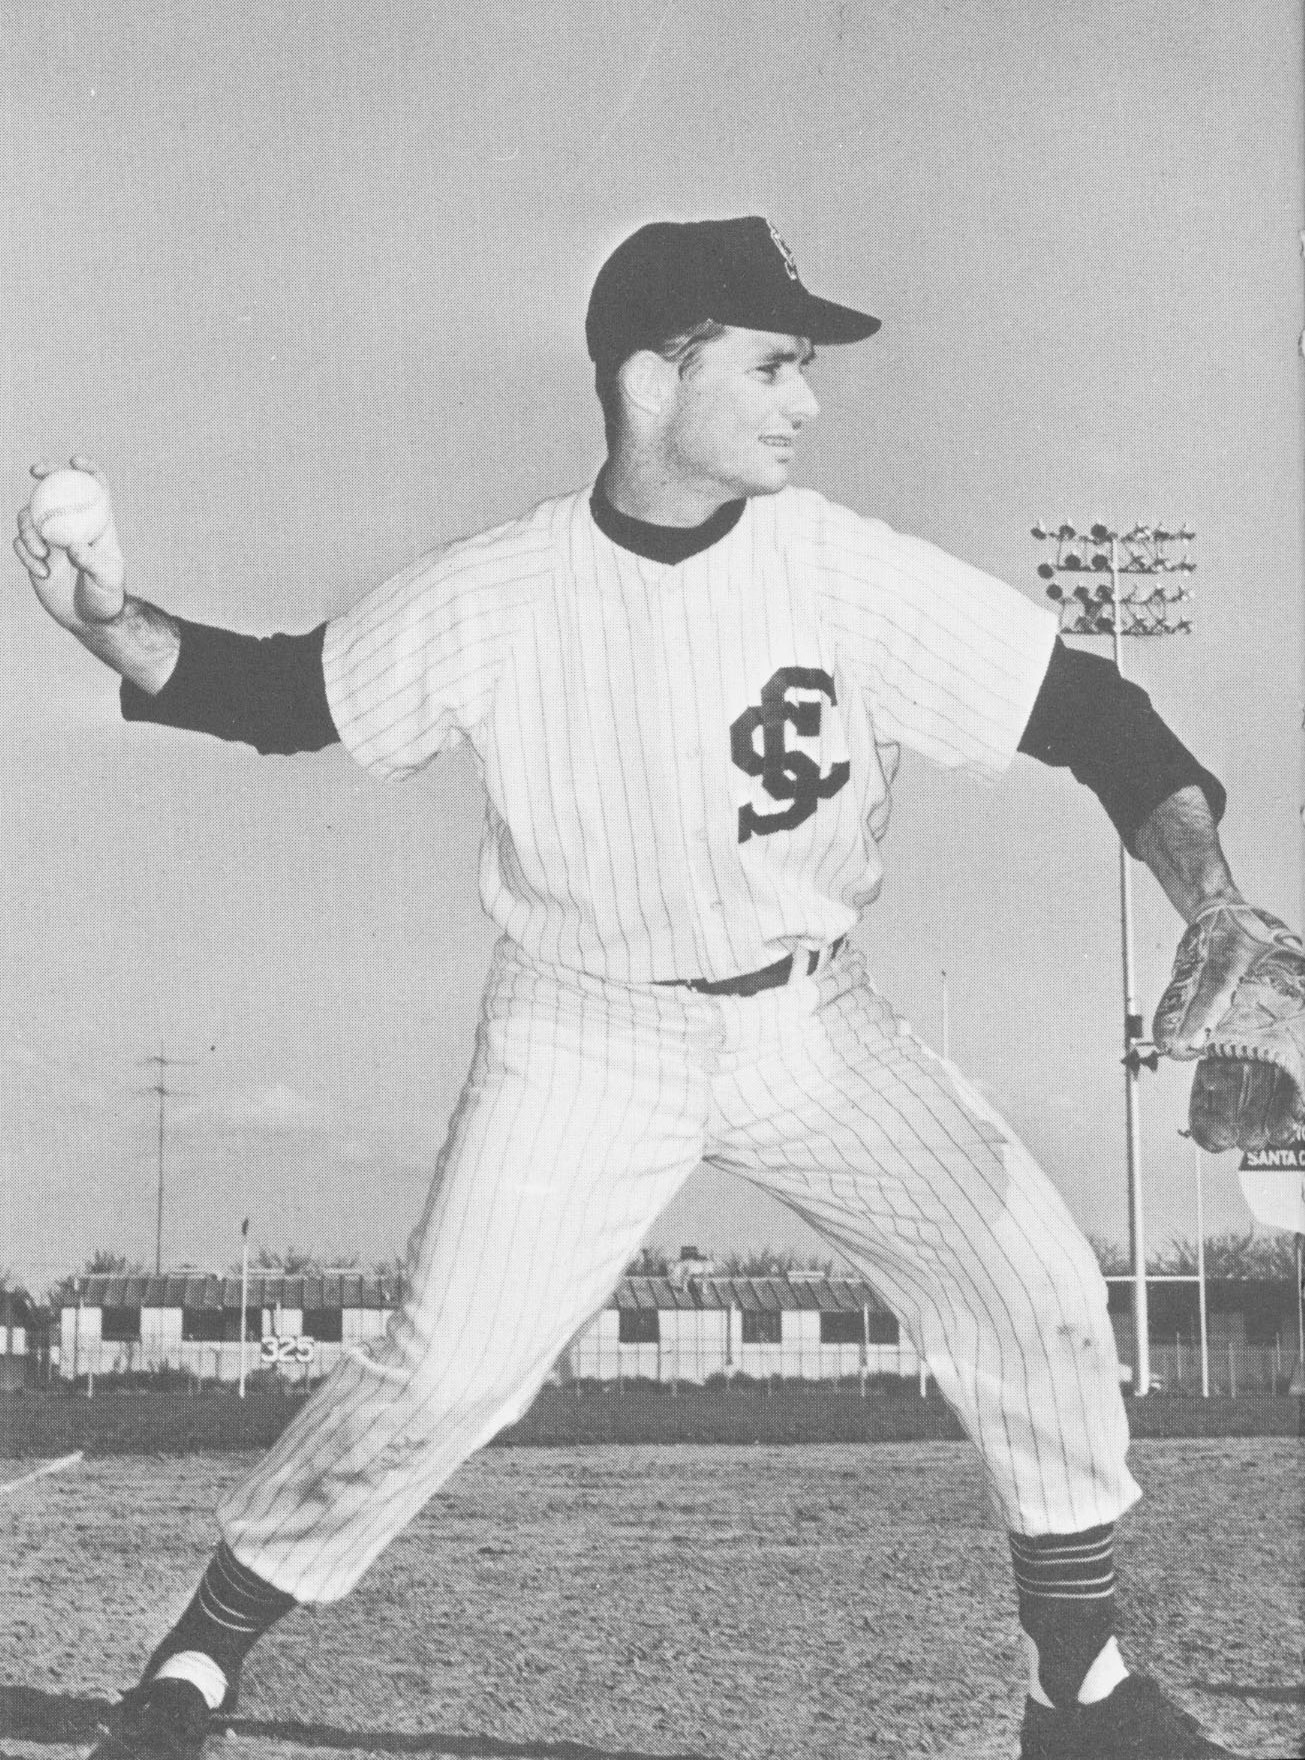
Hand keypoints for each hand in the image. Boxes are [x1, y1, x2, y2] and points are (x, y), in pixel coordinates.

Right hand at [14, 455, 125, 631]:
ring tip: (42, 554)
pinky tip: (41, 572)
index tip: (75, 461)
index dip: (86, 470)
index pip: (94, 490)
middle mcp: (72, 525)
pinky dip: (26, 554)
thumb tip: (74, 546)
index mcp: (97, 525)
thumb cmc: (107, 598)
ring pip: (31, 515)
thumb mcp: (106, 581)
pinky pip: (20, 543)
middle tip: (37, 470)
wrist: (89, 620)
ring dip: (29, 529)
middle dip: (46, 473)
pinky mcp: (35, 554)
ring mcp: (51, 537)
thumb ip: (92, 562)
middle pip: (56, 490)